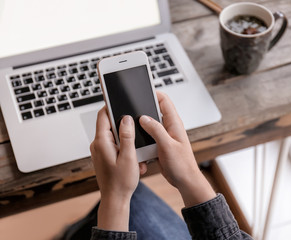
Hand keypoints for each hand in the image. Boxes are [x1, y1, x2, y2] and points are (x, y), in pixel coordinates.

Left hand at [90, 107, 146, 230]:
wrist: (115, 199)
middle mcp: (97, 145)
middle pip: (110, 125)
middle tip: (135, 137)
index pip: (102, 116)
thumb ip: (127, 136)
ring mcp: (100, 151)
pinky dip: (125, 149)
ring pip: (114, 136)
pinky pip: (115, 145)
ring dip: (127, 142)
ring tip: (134, 156)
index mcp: (101, 142)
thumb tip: (126, 119)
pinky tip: (132, 161)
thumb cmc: (121, 182)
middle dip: (125, 129)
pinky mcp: (104, 156)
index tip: (119, 100)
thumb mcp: (129, 157)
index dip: (111, 106)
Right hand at [139, 91, 215, 206]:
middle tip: (131, 106)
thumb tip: (144, 118)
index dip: (153, 93)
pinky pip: (149, 136)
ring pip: (150, 124)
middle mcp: (169, 127)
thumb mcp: (167, 146)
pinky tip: (136, 139)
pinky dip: (142, 136)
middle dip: (144, 107)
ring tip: (132, 123)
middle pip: (155, 110)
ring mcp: (164, 136)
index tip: (141, 90)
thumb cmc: (182, 165)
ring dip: (142, 124)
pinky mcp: (160, 144)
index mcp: (174, 124)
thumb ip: (156, 130)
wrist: (185, 181)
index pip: (164, 101)